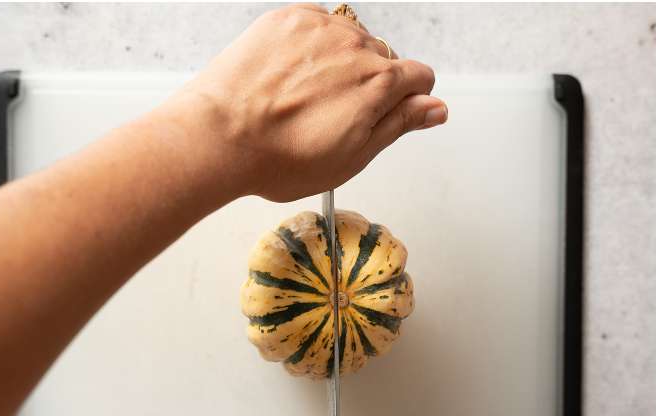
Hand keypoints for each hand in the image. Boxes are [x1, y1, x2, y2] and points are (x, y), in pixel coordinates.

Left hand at [175, 4, 446, 202]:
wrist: (220, 136)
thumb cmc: (281, 156)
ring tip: (310, 95)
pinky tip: (294, 74)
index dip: (409, 100)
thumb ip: (401, 123)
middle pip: (384, 58)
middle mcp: (354, 47)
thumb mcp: (356, 155)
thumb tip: (435, 108)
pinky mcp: (288, 18)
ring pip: (351, 38)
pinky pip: (318, 23)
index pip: (421, 77)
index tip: (388, 113)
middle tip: (338, 113)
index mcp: (378, 83)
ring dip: (342, 60)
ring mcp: (319, 28)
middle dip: (371, 82)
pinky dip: (313, 44)